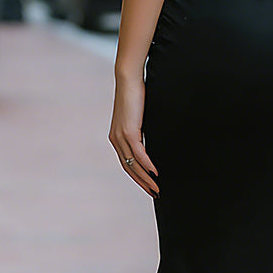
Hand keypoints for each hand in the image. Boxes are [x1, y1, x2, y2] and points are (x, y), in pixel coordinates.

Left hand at [109, 70, 158, 196]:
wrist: (128, 79)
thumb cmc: (136, 95)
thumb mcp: (138, 117)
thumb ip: (141, 130)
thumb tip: (151, 140)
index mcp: (117, 138)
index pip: (126, 163)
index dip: (137, 177)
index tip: (148, 186)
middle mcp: (116, 140)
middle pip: (128, 168)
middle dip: (141, 182)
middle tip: (154, 193)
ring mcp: (121, 136)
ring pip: (133, 164)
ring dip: (145, 178)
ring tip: (156, 187)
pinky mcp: (128, 131)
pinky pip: (138, 153)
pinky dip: (147, 164)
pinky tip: (155, 172)